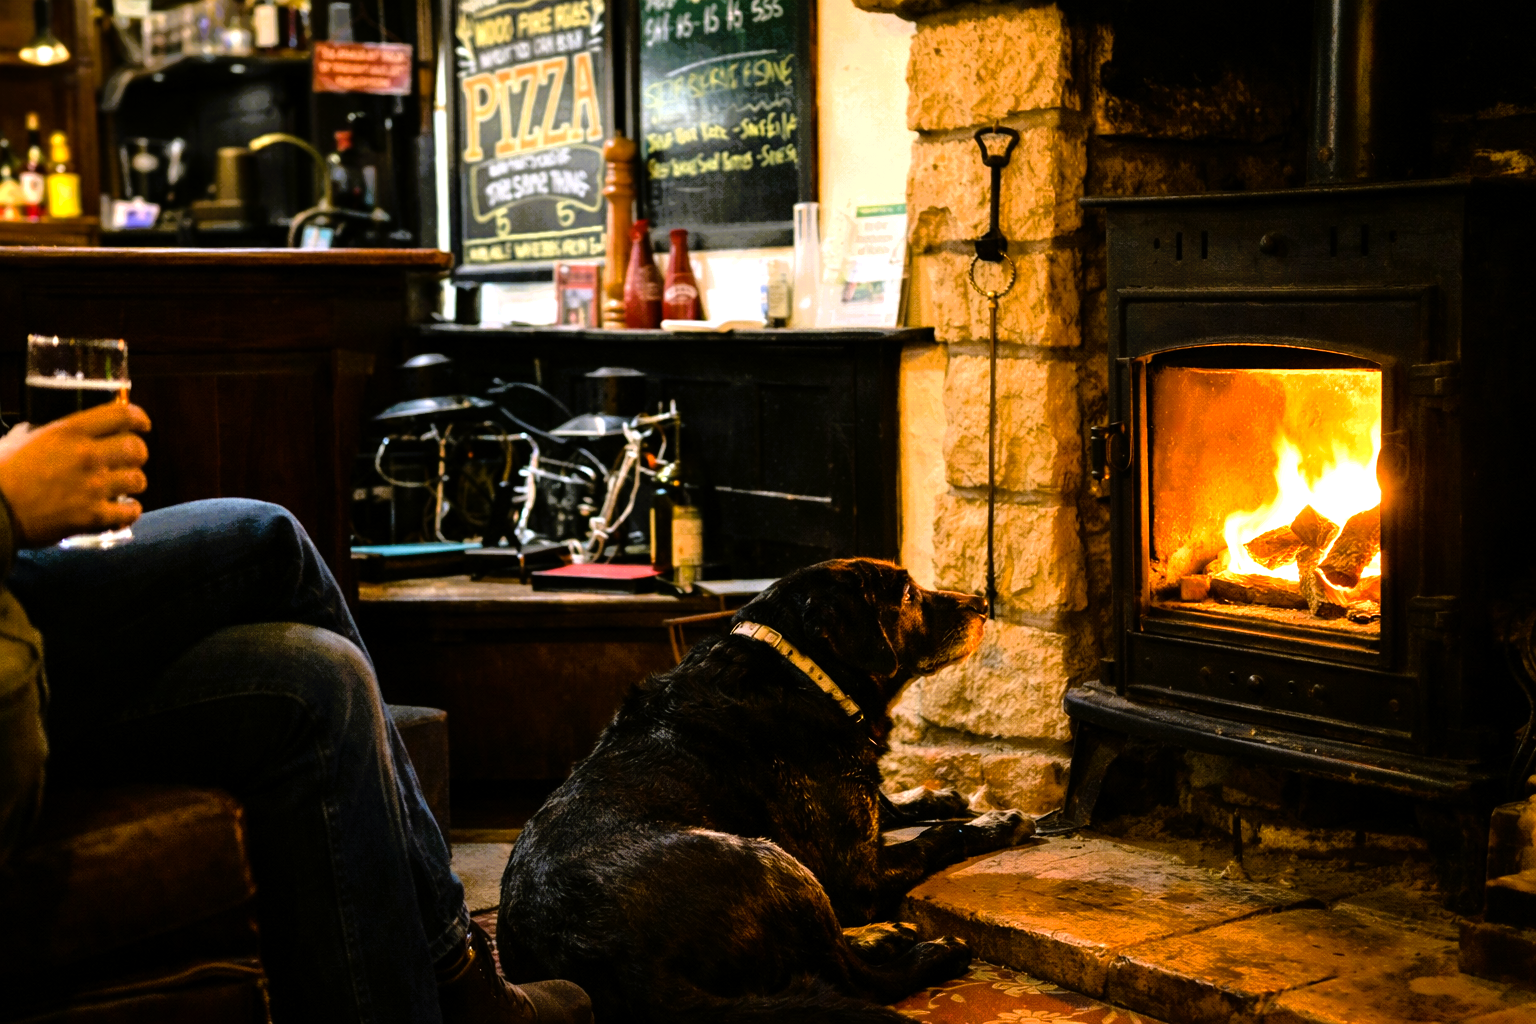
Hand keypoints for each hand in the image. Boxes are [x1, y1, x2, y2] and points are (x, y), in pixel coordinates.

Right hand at [0, 403, 150, 546]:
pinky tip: (122, 512)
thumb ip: (37, 433)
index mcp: (69, 432)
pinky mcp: (93, 516)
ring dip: (134, 484)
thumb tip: (36, 430)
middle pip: (137, 449)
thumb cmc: (1, 473)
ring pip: (138, 480)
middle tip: (129, 461)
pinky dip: (129, 512)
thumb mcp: (18, 441)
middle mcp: (87, 455)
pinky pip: (130, 512)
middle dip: (137, 454)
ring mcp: (93, 487)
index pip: (122, 415)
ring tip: (123, 488)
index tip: (143, 425)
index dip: (139, 418)